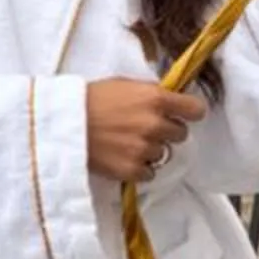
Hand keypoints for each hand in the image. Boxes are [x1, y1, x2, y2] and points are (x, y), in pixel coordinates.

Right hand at [85, 77, 208, 184]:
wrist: (63, 123)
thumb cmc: (91, 98)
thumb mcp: (124, 84)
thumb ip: (150, 93)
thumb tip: (169, 99)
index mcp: (155, 99)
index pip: (195, 110)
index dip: (190, 112)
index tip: (185, 114)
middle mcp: (155, 124)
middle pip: (181, 133)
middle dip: (167, 131)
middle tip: (146, 128)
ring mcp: (144, 149)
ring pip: (163, 154)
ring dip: (151, 150)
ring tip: (128, 143)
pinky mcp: (132, 170)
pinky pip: (149, 173)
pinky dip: (140, 168)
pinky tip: (124, 157)